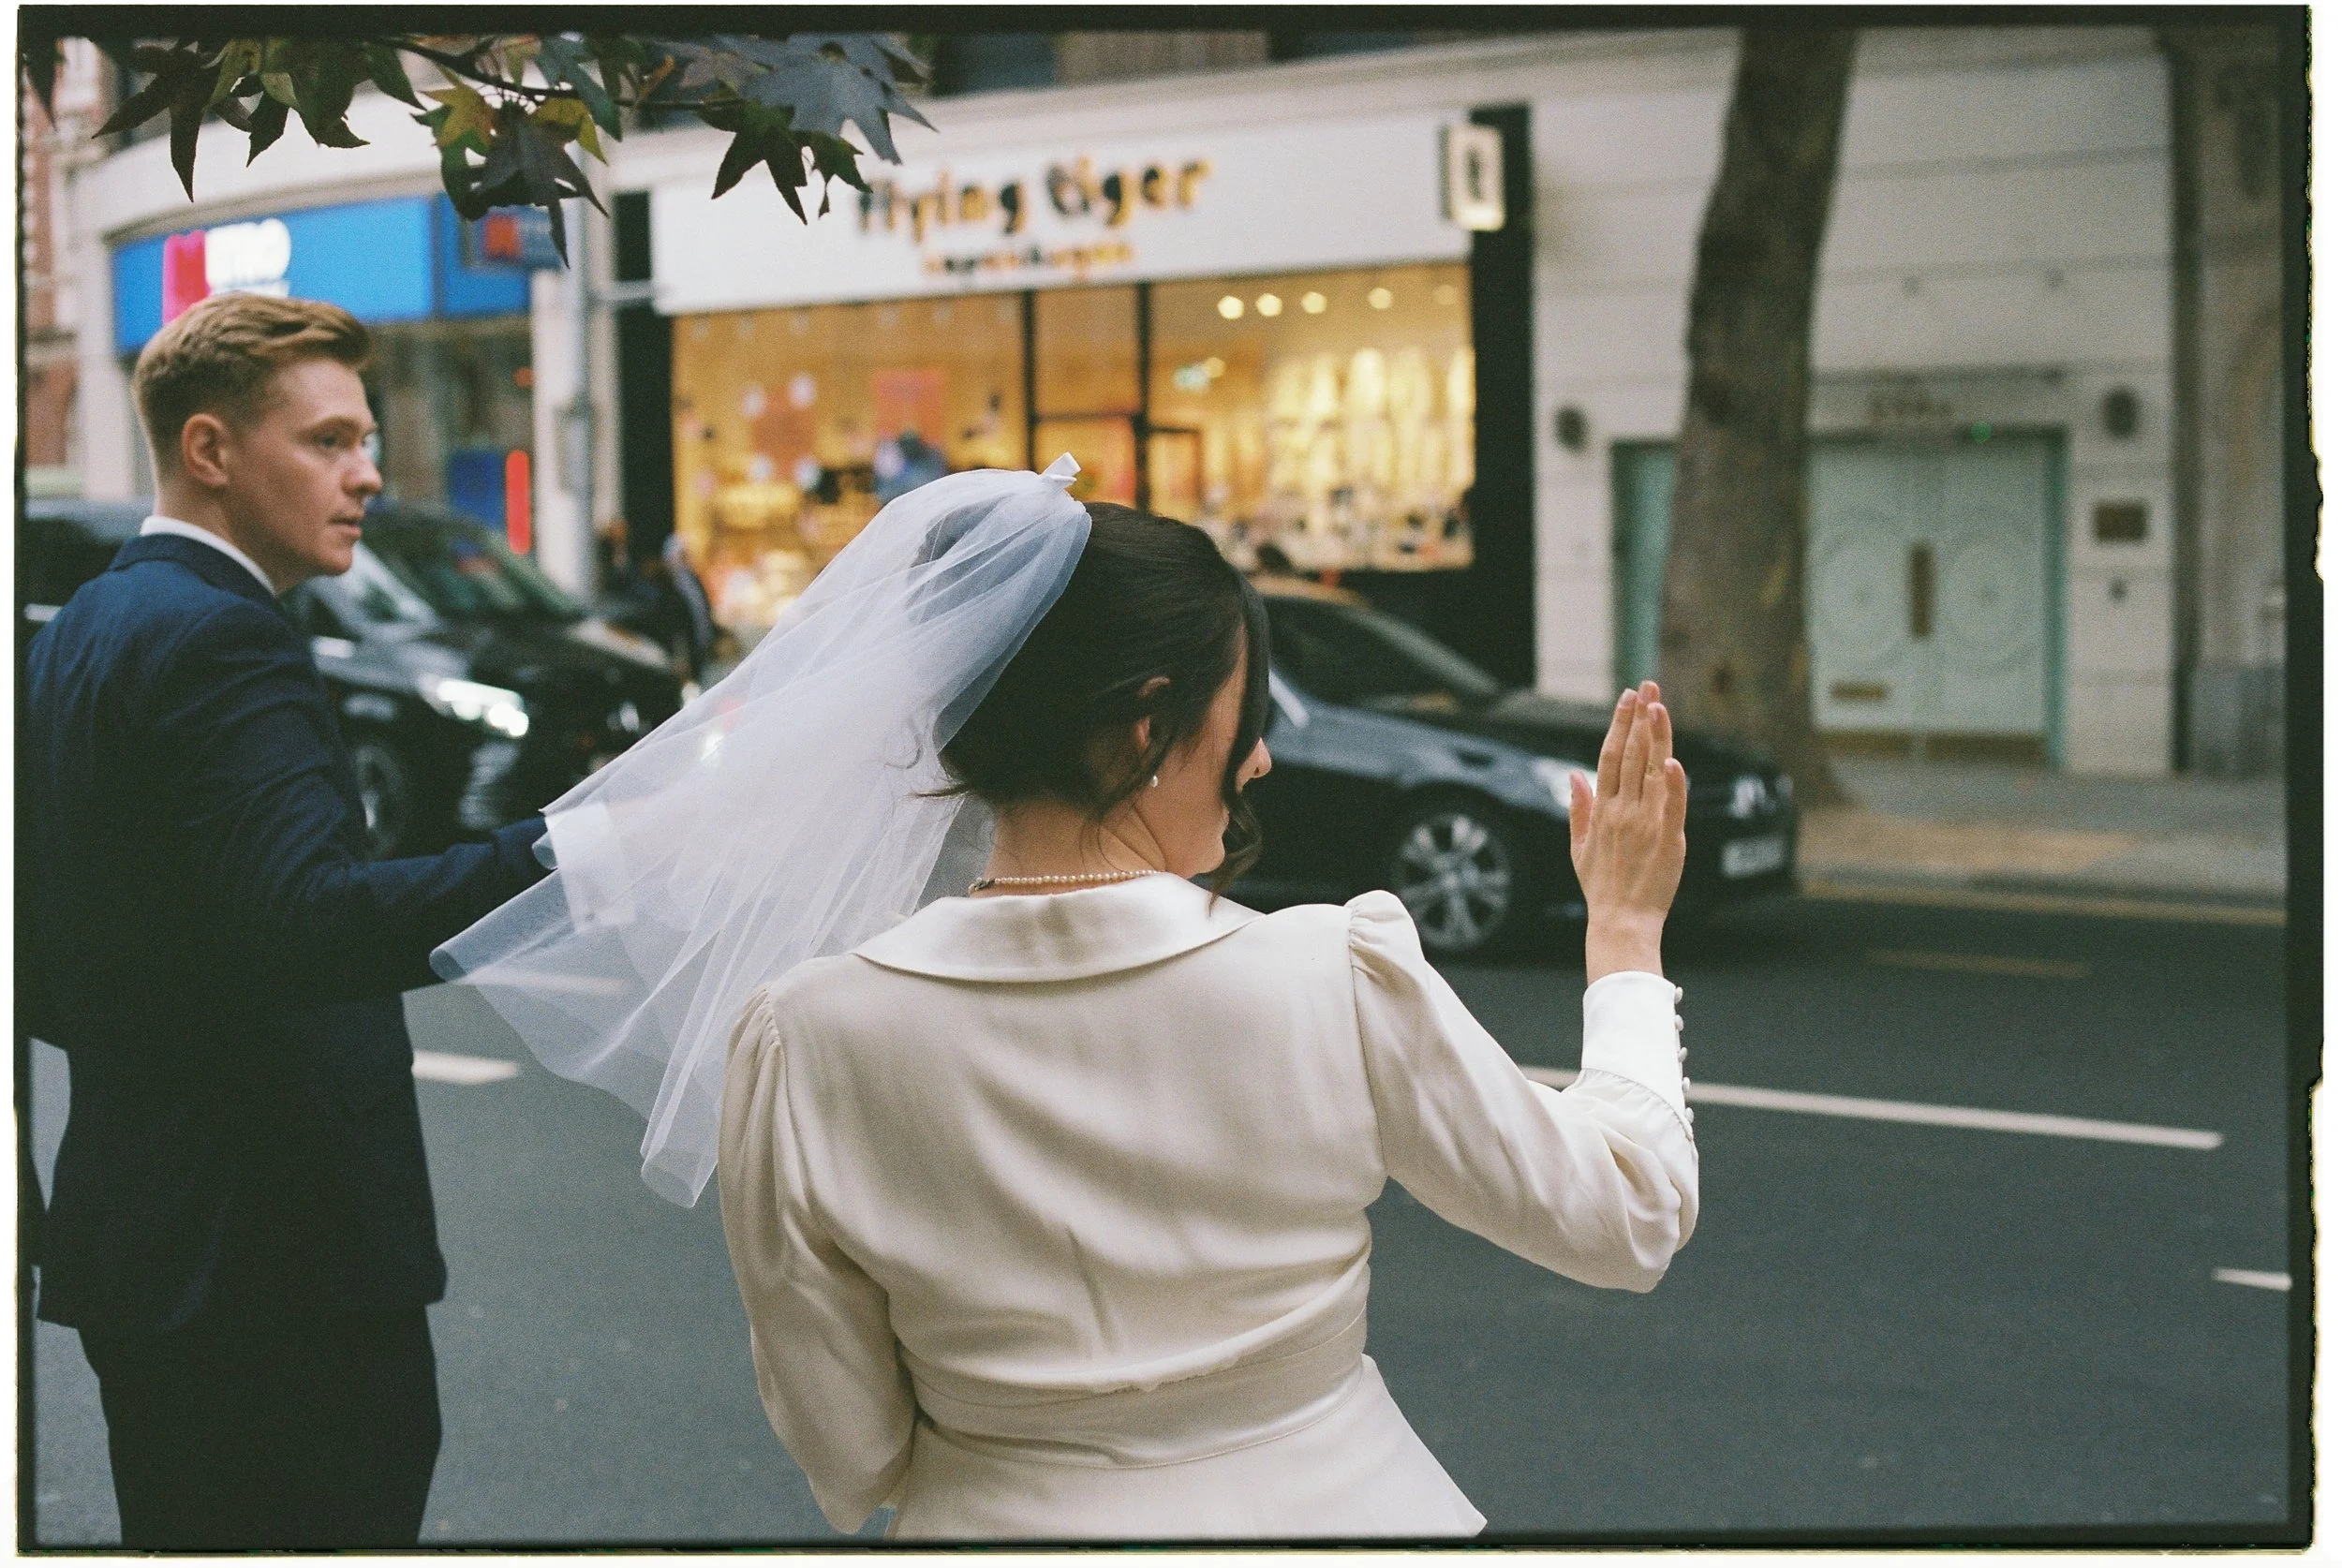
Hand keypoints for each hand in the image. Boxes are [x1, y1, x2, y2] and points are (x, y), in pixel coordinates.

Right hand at [1568, 681, 1688, 979]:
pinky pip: (1673, 805)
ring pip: (1652, 771)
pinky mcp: (1669, 839)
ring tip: (1659, 705)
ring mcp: (1645, 823)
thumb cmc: (1602, 886)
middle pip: (1632, 754)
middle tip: (1648, 686)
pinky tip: (1675, 759)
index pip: (1610, 755)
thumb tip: (1575, 774)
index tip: (1629, 697)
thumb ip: (1579, 807)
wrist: (1621, 920)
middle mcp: (1623, 810)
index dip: (1620, 724)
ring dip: (1656, 737)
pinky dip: (1675, 783)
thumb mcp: (1579, 846)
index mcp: (1603, 809)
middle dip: (1640, 717)